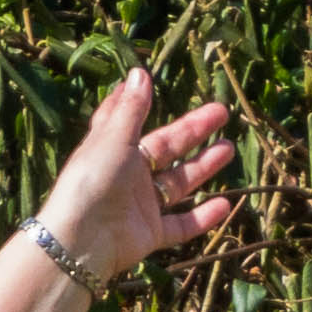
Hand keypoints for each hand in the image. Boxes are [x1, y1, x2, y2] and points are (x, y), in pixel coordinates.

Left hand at [41, 66, 238, 279]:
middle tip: (222, 113)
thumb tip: (140, 71)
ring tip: (228, 150)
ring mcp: (142, 206)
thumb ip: (131, 109)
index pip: (129, 120)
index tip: (150, 81)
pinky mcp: (151, 234)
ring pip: (179, 183)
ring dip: (203, 167)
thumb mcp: (113, 138)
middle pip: (168, 148)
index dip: (140, 102)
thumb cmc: (92, 181)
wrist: (82, 239)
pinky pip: (182, 224)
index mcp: (114, 149)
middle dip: (194, 131)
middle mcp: (129, 176)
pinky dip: (203, 216)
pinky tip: (225, 203)